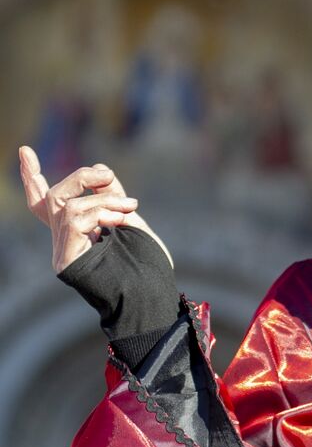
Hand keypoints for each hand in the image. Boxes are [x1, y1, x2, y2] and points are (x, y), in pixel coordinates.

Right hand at [18, 147, 171, 273]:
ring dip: (103, 199)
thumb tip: (99, 170)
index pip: (46, 201)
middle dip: (81, 177)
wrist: (152, 295)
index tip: (24, 150)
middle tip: (108, 174)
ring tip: (131, 206)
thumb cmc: (146, 263)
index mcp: (79, 229)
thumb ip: (111, 196)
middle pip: (55, 196)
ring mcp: (63, 249)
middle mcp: (65, 238)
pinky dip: (99, 213)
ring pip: (67, 205)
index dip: (32, 177)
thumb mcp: (130, 220)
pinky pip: (74, 221)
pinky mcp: (66, 260)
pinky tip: (119, 220)